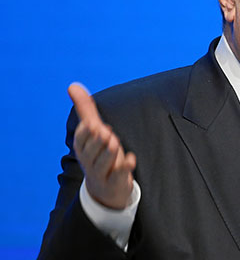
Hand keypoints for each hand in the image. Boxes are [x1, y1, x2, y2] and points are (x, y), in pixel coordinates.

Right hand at [69, 83, 136, 209]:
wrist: (106, 189)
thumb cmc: (99, 154)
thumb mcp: (94, 132)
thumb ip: (86, 109)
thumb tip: (72, 85)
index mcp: (83, 147)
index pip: (81, 138)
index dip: (86, 132)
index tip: (93, 124)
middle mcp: (89, 161)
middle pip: (91, 151)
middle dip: (99, 142)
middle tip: (106, 133)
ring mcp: (101, 174)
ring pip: (103, 164)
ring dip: (110, 153)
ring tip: (114, 143)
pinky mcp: (114, 183)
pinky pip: (118, 176)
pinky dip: (124, 168)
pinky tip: (131, 159)